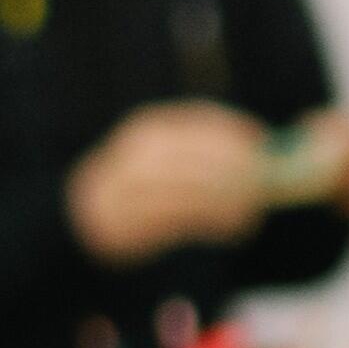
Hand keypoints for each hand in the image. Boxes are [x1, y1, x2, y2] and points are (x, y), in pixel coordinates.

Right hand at [67, 100, 279, 262]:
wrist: (84, 215)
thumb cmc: (142, 184)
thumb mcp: (163, 155)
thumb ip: (203, 150)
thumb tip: (259, 148)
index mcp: (148, 129)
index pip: (195, 120)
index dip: (231, 128)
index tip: (260, 138)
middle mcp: (136, 155)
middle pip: (195, 156)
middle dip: (234, 166)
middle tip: (264, 177)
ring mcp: (129, 189)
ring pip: (190, 191)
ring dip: (228, 200)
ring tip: (253, 209)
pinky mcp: (131, 223)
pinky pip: (182, 220)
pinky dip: (213, 222)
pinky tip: (235, 227)